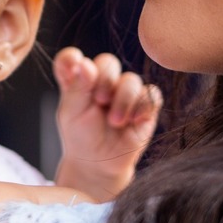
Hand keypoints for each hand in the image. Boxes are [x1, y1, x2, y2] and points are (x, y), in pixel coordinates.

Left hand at [51, 47, 161, 201]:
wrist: (99, 164)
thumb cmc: (81, 136)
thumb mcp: (71, 112)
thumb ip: (77, 86)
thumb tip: (85, 63)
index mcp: (79, 80)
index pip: (73, 59)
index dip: (72, 58)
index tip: (74, 63)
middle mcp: (103, 82)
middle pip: (107, 62)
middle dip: (105, 80)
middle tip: (99, 100)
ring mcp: (125, 93)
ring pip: (131, 80)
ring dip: (123, 99)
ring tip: (115, 122)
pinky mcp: (145, 106)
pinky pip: (151, 94)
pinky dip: (142, 106)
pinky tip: (133, 120)